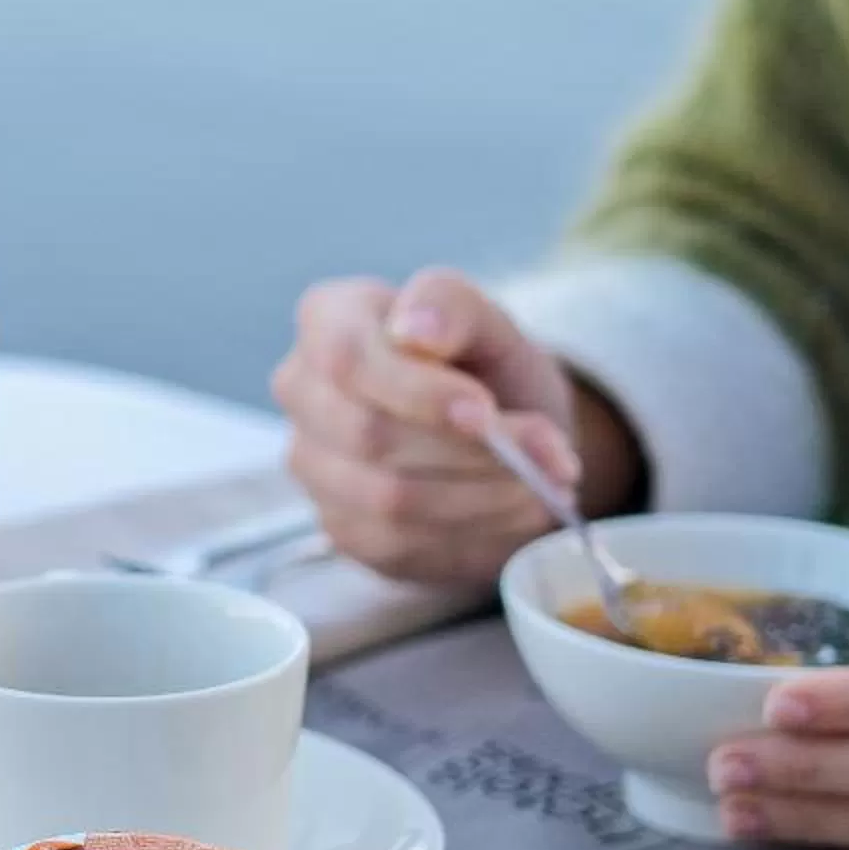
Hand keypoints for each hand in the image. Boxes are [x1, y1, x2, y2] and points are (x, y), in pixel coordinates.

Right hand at [273, 268, 635, 586]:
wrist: (498, 430)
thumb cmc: (481, 365)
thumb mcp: (487, 322)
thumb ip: (452, 306)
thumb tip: (414, 329)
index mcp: (328, 320)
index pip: (348, 359)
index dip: (417, 393)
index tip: (486, 413)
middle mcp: (302, 392)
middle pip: (369, 435)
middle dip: (471, 451)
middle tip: (547, 453)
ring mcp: (312, 465)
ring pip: (387, 498)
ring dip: (482, 497)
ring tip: (542, 483)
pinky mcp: (339, 525)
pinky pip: (400, 543)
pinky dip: (473, 532)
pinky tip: (513, 509)